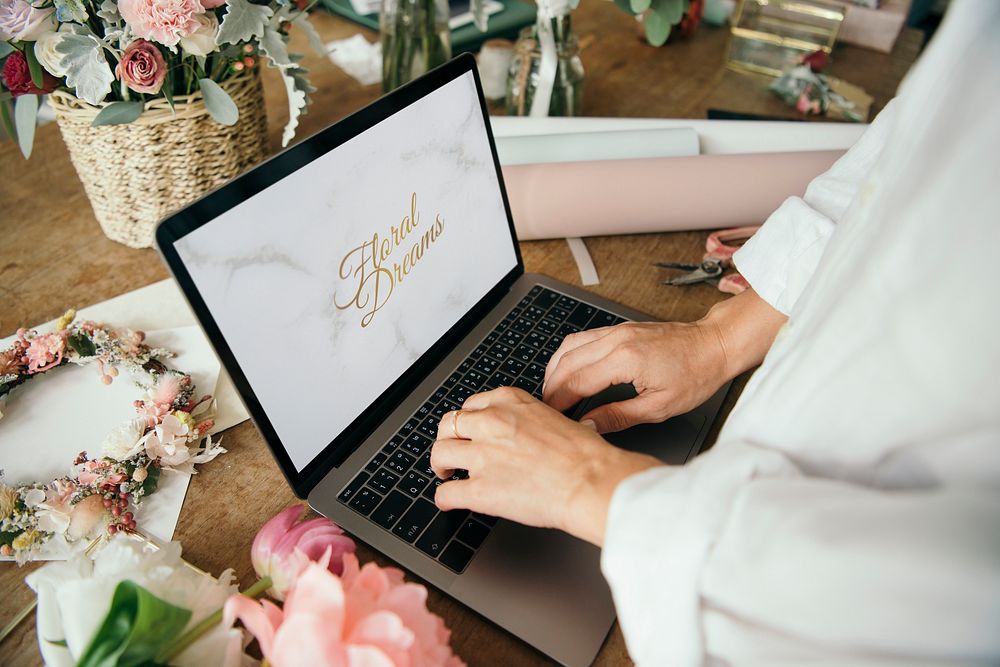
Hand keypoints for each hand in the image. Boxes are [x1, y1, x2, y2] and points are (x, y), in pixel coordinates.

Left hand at [430, 387, 660, 545]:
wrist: (591, 481)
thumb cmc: (585, 455)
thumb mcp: (555, 417)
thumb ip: (530, 420)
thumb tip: (526, 433)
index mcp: (509, 402)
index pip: (472, 405)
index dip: (468, 423)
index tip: (470, 432)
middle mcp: (491, 423)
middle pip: (448, 425)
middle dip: (447, 440)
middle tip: (452, 453)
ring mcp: (482, 456)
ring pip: (439, 454)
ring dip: (440, 466)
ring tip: (447, 475)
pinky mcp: (480, 490)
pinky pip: (446, 493)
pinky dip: (444, 499)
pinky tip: (450, 502)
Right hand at [542, 320, 726, 432]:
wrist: (714, 345)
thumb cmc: (695, 375)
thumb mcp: (659, 407)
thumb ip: (618, 416)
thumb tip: (589, 425)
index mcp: (625, 360)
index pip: (576, 383)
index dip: (559, 402)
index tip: (551, 417)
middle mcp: (616, 340)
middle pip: (566, 363)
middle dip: (551, 388)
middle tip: (546, 410)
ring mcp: (616, 331)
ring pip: (569, 346)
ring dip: (555, 369)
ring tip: (552, 392)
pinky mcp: (619, 329)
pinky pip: (582, 338)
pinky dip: (568, 355)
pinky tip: (567, 370)